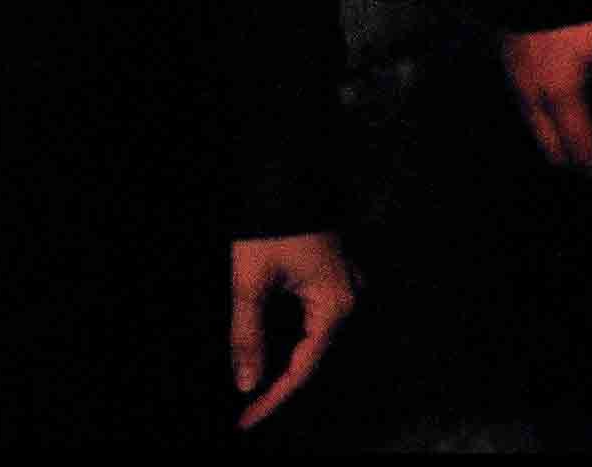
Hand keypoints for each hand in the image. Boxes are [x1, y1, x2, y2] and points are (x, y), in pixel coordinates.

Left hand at [228, 229, 359, 431]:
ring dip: (282, 362)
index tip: (244, 421)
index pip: (302, 370)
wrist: (284, 171)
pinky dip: (289, 338)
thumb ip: (247, 337)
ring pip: (311, 339)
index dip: (272, 400)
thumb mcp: (249, 282)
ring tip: (250, 384)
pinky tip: (267, 348)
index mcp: (335, 305)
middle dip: (276, 384)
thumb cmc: (271, 222)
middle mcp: (347, 298)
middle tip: (243, 410)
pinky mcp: (331, 274)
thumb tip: (247, 383)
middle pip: (310, 357)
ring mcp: (343, 285)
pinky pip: (314, 319)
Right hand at [505, 13, 591, 190]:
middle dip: (584, 166)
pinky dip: (551, 122)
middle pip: (554, 153)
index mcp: (559, 93)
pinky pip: (528, 110)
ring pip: (537, 133)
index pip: (582, 154)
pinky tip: (575, 108)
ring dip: (566, 145)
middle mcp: (529, 95)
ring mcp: (513, 79)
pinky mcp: (508, 62)